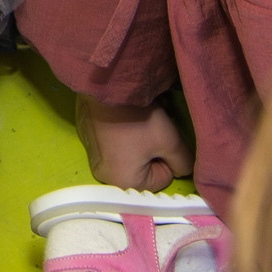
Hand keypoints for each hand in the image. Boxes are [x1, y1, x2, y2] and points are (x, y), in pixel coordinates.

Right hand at [75, 97, 191, 191]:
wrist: (107, 88)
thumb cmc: (140, 120)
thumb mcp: (171, 142)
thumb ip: (184, 162)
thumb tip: (184, 170)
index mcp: (126, 183)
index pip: (163, 177)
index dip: (168, 155)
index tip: (160, 137)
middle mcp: (106, 177)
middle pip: (145, 167)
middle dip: (154, 148)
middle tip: (153, 127)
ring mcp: (94, 158)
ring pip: (131, 154)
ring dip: (141, 140)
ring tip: (141, 119)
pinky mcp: (88, 140)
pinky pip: (114, 144)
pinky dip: (123, 133)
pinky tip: (125, 117)